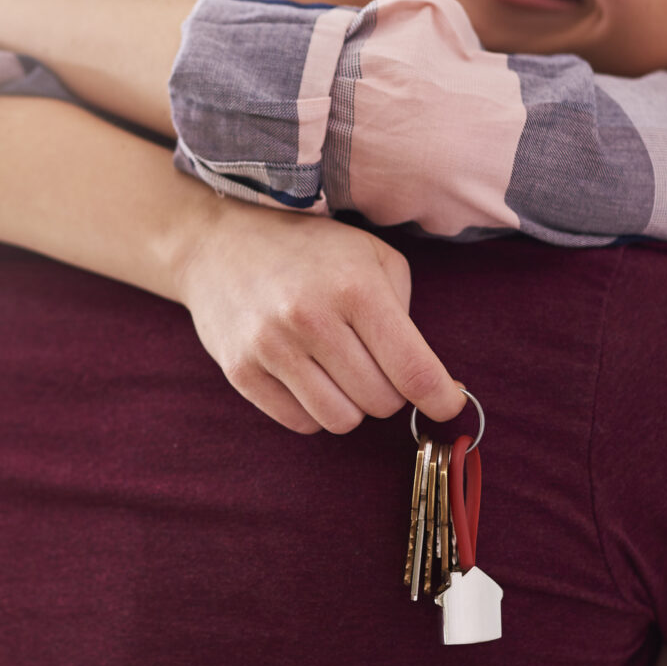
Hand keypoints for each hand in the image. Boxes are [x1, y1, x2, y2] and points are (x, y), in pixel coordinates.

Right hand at [171, 203, 462, 433]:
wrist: (218, 242)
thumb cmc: (309, 250)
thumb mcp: (371, 256)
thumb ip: (405, 314)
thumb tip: (433, 384)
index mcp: (355, 287)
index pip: (414, 370)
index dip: (441, 399)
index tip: (448, 404)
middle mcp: (310, 318)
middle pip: (381, 402)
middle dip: (389, 392)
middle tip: (375, 366)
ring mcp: (270, 347)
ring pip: (341, 420)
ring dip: (351, 406)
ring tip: (340, 373)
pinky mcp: (241, 370)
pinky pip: (300, 423)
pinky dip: (314, 410)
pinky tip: (307, 377)